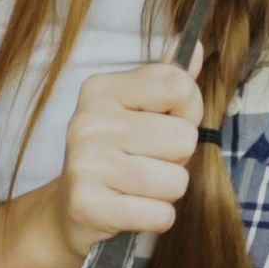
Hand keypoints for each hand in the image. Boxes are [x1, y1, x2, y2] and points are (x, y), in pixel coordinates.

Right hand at [13, 62, 203, 267]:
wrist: (69, 210)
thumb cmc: (114, 155)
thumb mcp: (135, 111)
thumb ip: (167, 81)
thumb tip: (198, 49)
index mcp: (102, 89)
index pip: (177, 85)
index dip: (189, 111)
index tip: (168, 123)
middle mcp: (89, 121)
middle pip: (183, 138)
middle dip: (177, 158)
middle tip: (148, 162)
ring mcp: (85, 164)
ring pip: (176, 181)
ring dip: (167, 192)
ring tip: (140, 187)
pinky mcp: (89, 205)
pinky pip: (160, 215)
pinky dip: (156, 218)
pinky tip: (133, 209)